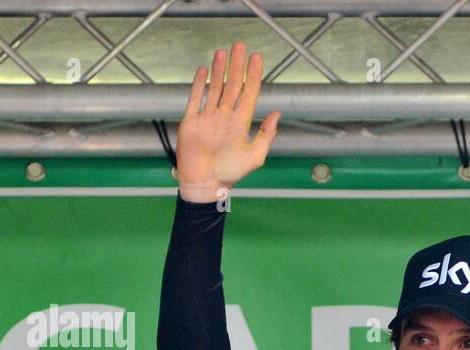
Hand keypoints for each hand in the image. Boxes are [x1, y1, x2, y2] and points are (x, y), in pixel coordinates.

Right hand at [176, 41, 280, 202]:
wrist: (204, 183)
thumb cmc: (229, 174)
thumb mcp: (254, 156)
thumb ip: (266, 135)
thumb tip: (276, 115)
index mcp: (240, 124)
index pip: (249, 93)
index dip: (253, 75)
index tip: (256, 59)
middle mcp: (225, 118)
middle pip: (232, 86)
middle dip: (237, 66)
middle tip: (239, 46)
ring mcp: (208, 118)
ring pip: (215, 88)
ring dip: (220, 70)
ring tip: (223, 53)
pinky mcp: (192, 121)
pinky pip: (196, 98)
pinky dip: (200, 84)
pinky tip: (205, 71)